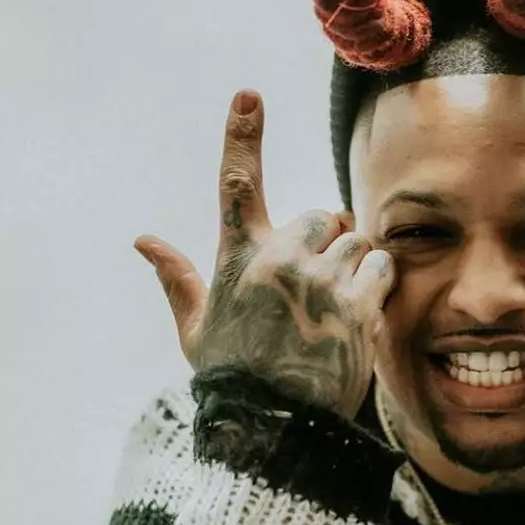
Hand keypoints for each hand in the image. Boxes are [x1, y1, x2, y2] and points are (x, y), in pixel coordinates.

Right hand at [134, 90, 395, 419]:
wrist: (273, 429)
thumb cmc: (232, 379)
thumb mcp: (195, 330)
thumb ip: (176, 278)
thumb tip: (143, 240)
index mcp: (237, 260)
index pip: (238, 183)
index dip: (242, 135)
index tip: (249, 96)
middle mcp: (279, 262)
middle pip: (322, 215)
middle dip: (327, 239)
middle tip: (319, 280)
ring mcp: (320, 283)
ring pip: (356, 241)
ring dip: (354, 264)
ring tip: (337, 305)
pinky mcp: (358, 308)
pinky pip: (382, 269)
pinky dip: (378, 283)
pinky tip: (361, 312)